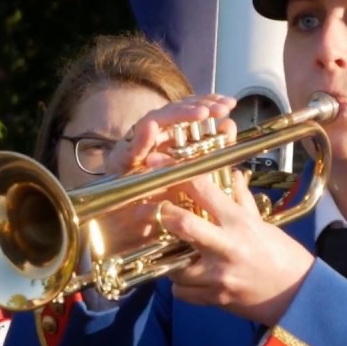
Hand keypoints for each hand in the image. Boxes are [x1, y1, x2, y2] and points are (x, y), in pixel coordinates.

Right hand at [86, 95, 237, 271]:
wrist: (128, 241)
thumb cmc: (162, 213)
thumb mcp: (192, 185)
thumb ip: (208, 159)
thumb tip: (229, 128)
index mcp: (167, 144)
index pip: (187, 114)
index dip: (208, 104)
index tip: (229, 104)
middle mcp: (149, 142)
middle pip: (173, 112)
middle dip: (197, 106)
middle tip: (221, 107)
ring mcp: (132, 150)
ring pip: (153, 122)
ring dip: (176, 116)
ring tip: (200, 113)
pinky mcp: (116, 165)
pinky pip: (128, 148)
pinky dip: (140, 138)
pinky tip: (153, 129)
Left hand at [154, 170, 315, 325]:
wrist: (300, 293)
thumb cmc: (283, 255)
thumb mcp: (262, 225)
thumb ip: (242, 201)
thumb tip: (235, 176)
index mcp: (239, 222)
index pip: (203, 190)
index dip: (177, 174)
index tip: (158, 165)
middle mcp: (228, 246)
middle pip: (183, 224)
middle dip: (163, 215)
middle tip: (152, 212)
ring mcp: (220, 275)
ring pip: (175, 265)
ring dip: (171, 260)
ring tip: (176, 256)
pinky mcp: (217, 299)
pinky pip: (182, 293)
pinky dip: (180, 287)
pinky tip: (189, 281)